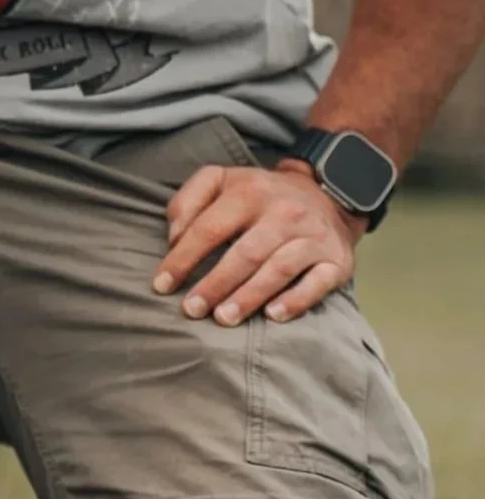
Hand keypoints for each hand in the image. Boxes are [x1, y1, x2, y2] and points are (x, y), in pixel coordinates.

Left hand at [154, 161, 362, 326]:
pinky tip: (273, 316)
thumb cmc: (259, 195)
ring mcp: (313, 237)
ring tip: (223, 318)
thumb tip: (174, 239)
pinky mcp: (337, 260)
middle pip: (244, 253)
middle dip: (215, 284)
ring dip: (249, 297)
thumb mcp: (220, 180)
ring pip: (278, 269)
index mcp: (248, 192)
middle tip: (191, 309)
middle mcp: (284, 213)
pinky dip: (296, 300)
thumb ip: (188, 201)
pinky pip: (317, 283)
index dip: (182, 259)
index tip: (162, 285)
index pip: (208, 229)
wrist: (326, 192)